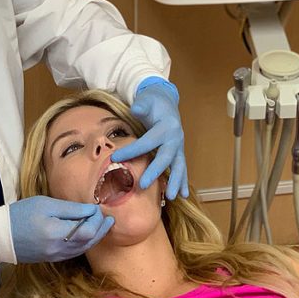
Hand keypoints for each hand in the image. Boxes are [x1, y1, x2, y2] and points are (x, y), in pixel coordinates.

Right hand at [9, 196, 114, 262]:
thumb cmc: (20, 214)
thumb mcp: (45, 204)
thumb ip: (70, 209)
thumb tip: (91, 210)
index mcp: (56, 233)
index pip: (87, 230)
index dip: (96, 219)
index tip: (97, 208)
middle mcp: (59, 249)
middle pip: (88, 242)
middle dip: (101, 229)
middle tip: (109, 219)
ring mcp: (56, 256)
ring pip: (83, 249)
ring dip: (95, 237)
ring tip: (104, 226)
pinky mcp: (52, 259)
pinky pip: (74, 252)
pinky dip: (84, 244)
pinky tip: (88, 235)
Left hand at [111, 81, 188, 198]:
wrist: (166, 101)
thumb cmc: (153, 102)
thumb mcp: (146, 100)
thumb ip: (141, 105)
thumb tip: (136, 109)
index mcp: (166, 126)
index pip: (147, 141)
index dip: (132, 150)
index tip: (115, 158)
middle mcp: (175, 138)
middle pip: (166, 157)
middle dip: (155, 172)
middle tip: (143, 185)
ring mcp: (179, 146)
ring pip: (179, 166)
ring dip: (175, 182)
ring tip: (171, 197)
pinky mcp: (178, 152)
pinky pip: (182, 168)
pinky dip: (182, 181)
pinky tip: (182, 195)